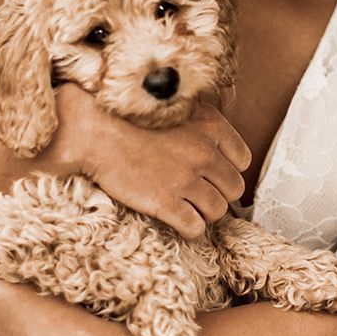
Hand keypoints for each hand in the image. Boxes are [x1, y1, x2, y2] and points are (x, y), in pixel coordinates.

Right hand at [41, 85, 251, 239]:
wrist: (94, 131)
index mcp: (210, 127)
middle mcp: (203, 153)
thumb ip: (199, 120)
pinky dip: (191, 229)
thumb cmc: (128, 117)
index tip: (213, 174)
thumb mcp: (173, 106)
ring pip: (218, 210)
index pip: (242, 159)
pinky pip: (195, 228)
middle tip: (200, 194)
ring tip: (188, 208)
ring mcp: (186, 180)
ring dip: (205, 213)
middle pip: (234, 188)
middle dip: (219, 194)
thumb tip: (211, 136)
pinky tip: (178, 221)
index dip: (229, 169)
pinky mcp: (166, 203)